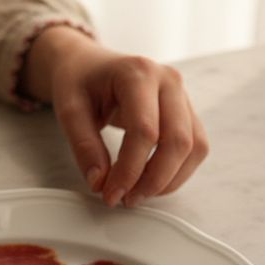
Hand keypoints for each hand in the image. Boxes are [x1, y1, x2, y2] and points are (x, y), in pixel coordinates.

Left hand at [22, 26, 208, 207]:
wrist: (89, 64)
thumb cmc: (79, 82)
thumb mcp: (69, 109)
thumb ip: (83, 145)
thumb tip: (100, 183)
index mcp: (138, 73)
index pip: (145, 131)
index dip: (130, 170)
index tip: (110, 194)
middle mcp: (168, 81)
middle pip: (178, 141)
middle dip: (153, 180)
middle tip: (125, 199)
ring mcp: (183, 95)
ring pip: (194, 147)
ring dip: (169, 180)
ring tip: (137, 194)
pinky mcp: (187, 112)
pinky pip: (196, 147)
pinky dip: (177, 172)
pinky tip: (150, 181)